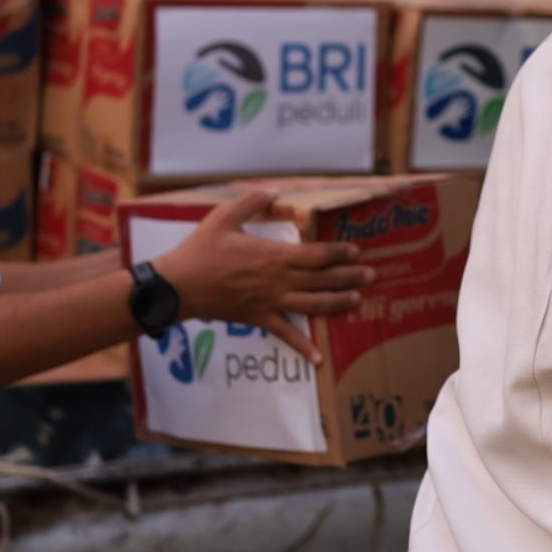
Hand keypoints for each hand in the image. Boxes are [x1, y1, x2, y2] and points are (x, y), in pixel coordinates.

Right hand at [163, 192, 372, 364]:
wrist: (179, 287)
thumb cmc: (201, 250)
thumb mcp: (224, 216)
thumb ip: (252, 203)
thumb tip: (275, 192)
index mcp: (274, 255)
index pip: (317, 254)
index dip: (339, 252)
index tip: (356, 251)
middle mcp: (279, 281)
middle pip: (322, 280)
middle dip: (349, 277)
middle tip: (372, 275)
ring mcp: (271, 302)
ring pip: (313, 305)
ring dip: (338, 303)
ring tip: (358, 300)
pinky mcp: (259, 319)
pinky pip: (285, 334)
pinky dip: (303, 347)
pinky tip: (319, 359)